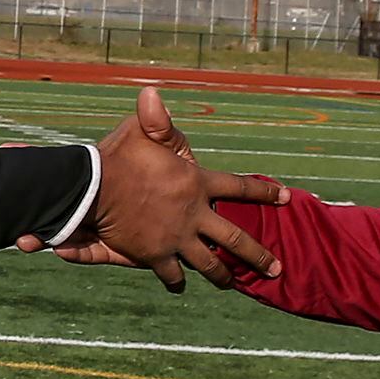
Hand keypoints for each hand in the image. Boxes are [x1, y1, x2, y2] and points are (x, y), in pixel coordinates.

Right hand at [17, 87, 285, 290]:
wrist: (94, 191)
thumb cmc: (118, 157)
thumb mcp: (141, 131)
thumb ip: (156, 118)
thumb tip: (153, 92)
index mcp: (198, 183)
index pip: (239, 187)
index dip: (263, 192)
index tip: (286, 198)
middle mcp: (194, 215)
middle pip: (235, 240)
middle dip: (258, 255)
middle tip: (276, 269)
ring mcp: (177, 238)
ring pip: (208, 264)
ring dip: (222, 276)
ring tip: (231, 284)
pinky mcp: (156, 255)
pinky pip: (171, 273)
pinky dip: (175, 280)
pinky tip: (179, 285)